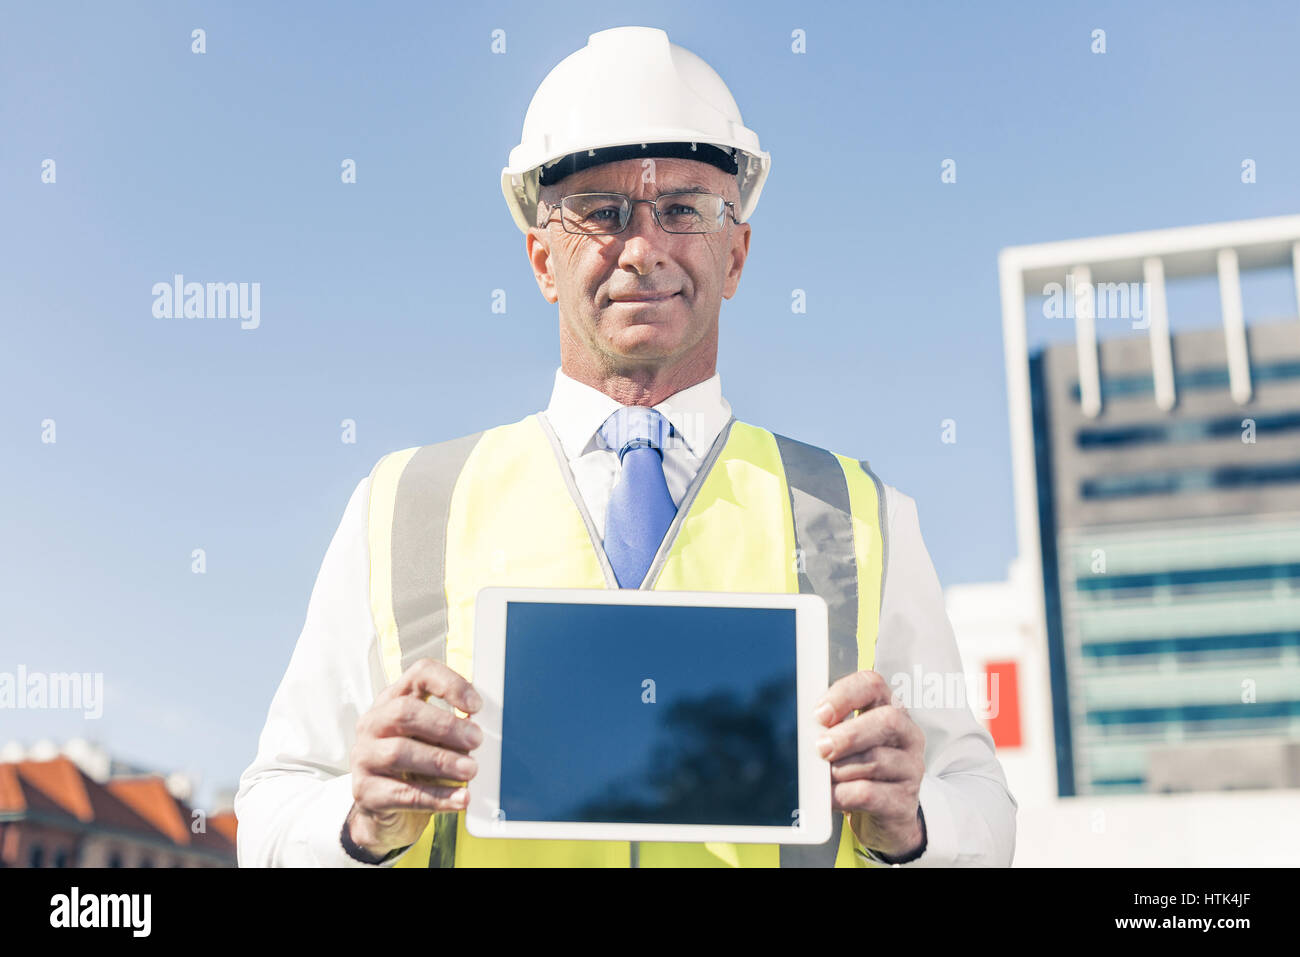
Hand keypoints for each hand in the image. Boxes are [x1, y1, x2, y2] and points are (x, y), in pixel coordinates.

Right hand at [346, 658, 483, 858]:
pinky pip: (402, 793)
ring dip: (441, 760)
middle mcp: (374, 723)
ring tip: (470, 770)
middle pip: (404, 712)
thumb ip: (453, 730)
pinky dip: (436, 796)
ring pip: (399, 752)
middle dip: (446, 726)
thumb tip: (483, 729)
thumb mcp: (435, 741)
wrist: (386, 814)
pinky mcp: (365, 791)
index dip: (449, 684)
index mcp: (394, 700)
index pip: (419, 674)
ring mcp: (364, 757)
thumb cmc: (416, 768)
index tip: (476, 705)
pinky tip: (460, 798)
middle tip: (476, 740)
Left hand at [813, 669, 925, 859]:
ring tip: (824, 776)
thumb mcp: (845, 742)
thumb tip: (806, 732)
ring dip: (841, 769)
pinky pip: (870, 794)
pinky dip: (842, 794)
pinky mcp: (904, 801)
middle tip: (821, 748)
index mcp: (889, 708)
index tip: (820, 714)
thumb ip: (828, 729)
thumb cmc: (857, 768)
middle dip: (849, 734)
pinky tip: (829, 796)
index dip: (845, 694)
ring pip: (876, 761)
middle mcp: (907, 735)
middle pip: (887, 721)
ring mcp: (911, 768)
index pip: (873, 685)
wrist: (882, 813)